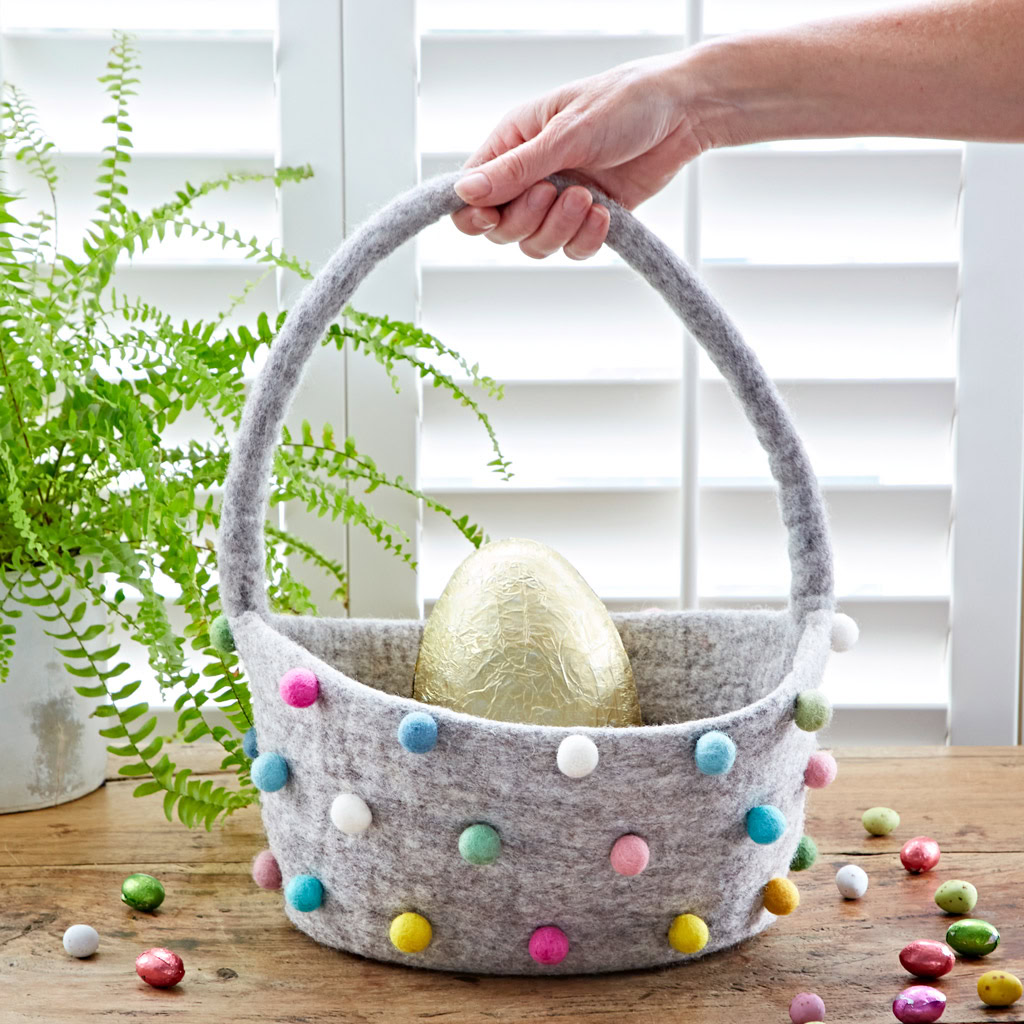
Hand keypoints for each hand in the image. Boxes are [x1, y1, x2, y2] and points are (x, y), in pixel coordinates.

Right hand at [450, 52, 709, 260]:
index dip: (474, 214)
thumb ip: (515, 169)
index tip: (491, 215)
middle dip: (528, 219)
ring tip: (588, 198)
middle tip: (555, 192)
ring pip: (535, 245)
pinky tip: (605, 213)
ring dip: (560, 229)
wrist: (683, 113)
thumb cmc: (625, 102)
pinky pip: (571, 250)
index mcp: (512, 145)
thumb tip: (465, 192)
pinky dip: (586, 239)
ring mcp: (559, 201)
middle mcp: (531, 176)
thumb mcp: (565, 133)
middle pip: (501, 229)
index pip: (470, 195)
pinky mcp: (588, 220)